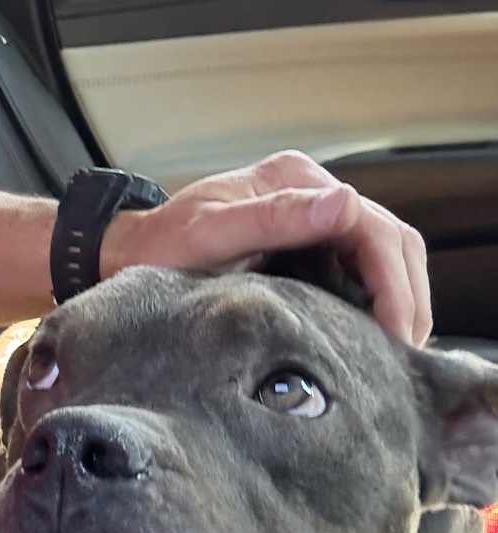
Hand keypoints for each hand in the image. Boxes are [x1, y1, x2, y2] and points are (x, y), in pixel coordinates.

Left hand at [100, 151, 430, 347]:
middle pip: (389, 238)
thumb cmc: (160, 249)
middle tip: (404, 353)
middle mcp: (307, 190)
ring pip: (382, 253)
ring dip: (397, 299)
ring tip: (393, 351)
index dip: (392, 283)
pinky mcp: (303, 244)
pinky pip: (358, 268)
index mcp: (293, 179)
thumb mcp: (209, 236)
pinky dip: (375, 300)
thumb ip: (272, 219)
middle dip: (406, 295)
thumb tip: (344, 203)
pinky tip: (370, 336)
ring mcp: (308, 216)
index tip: (394, 333)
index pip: (372, 226)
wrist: (126, 255)